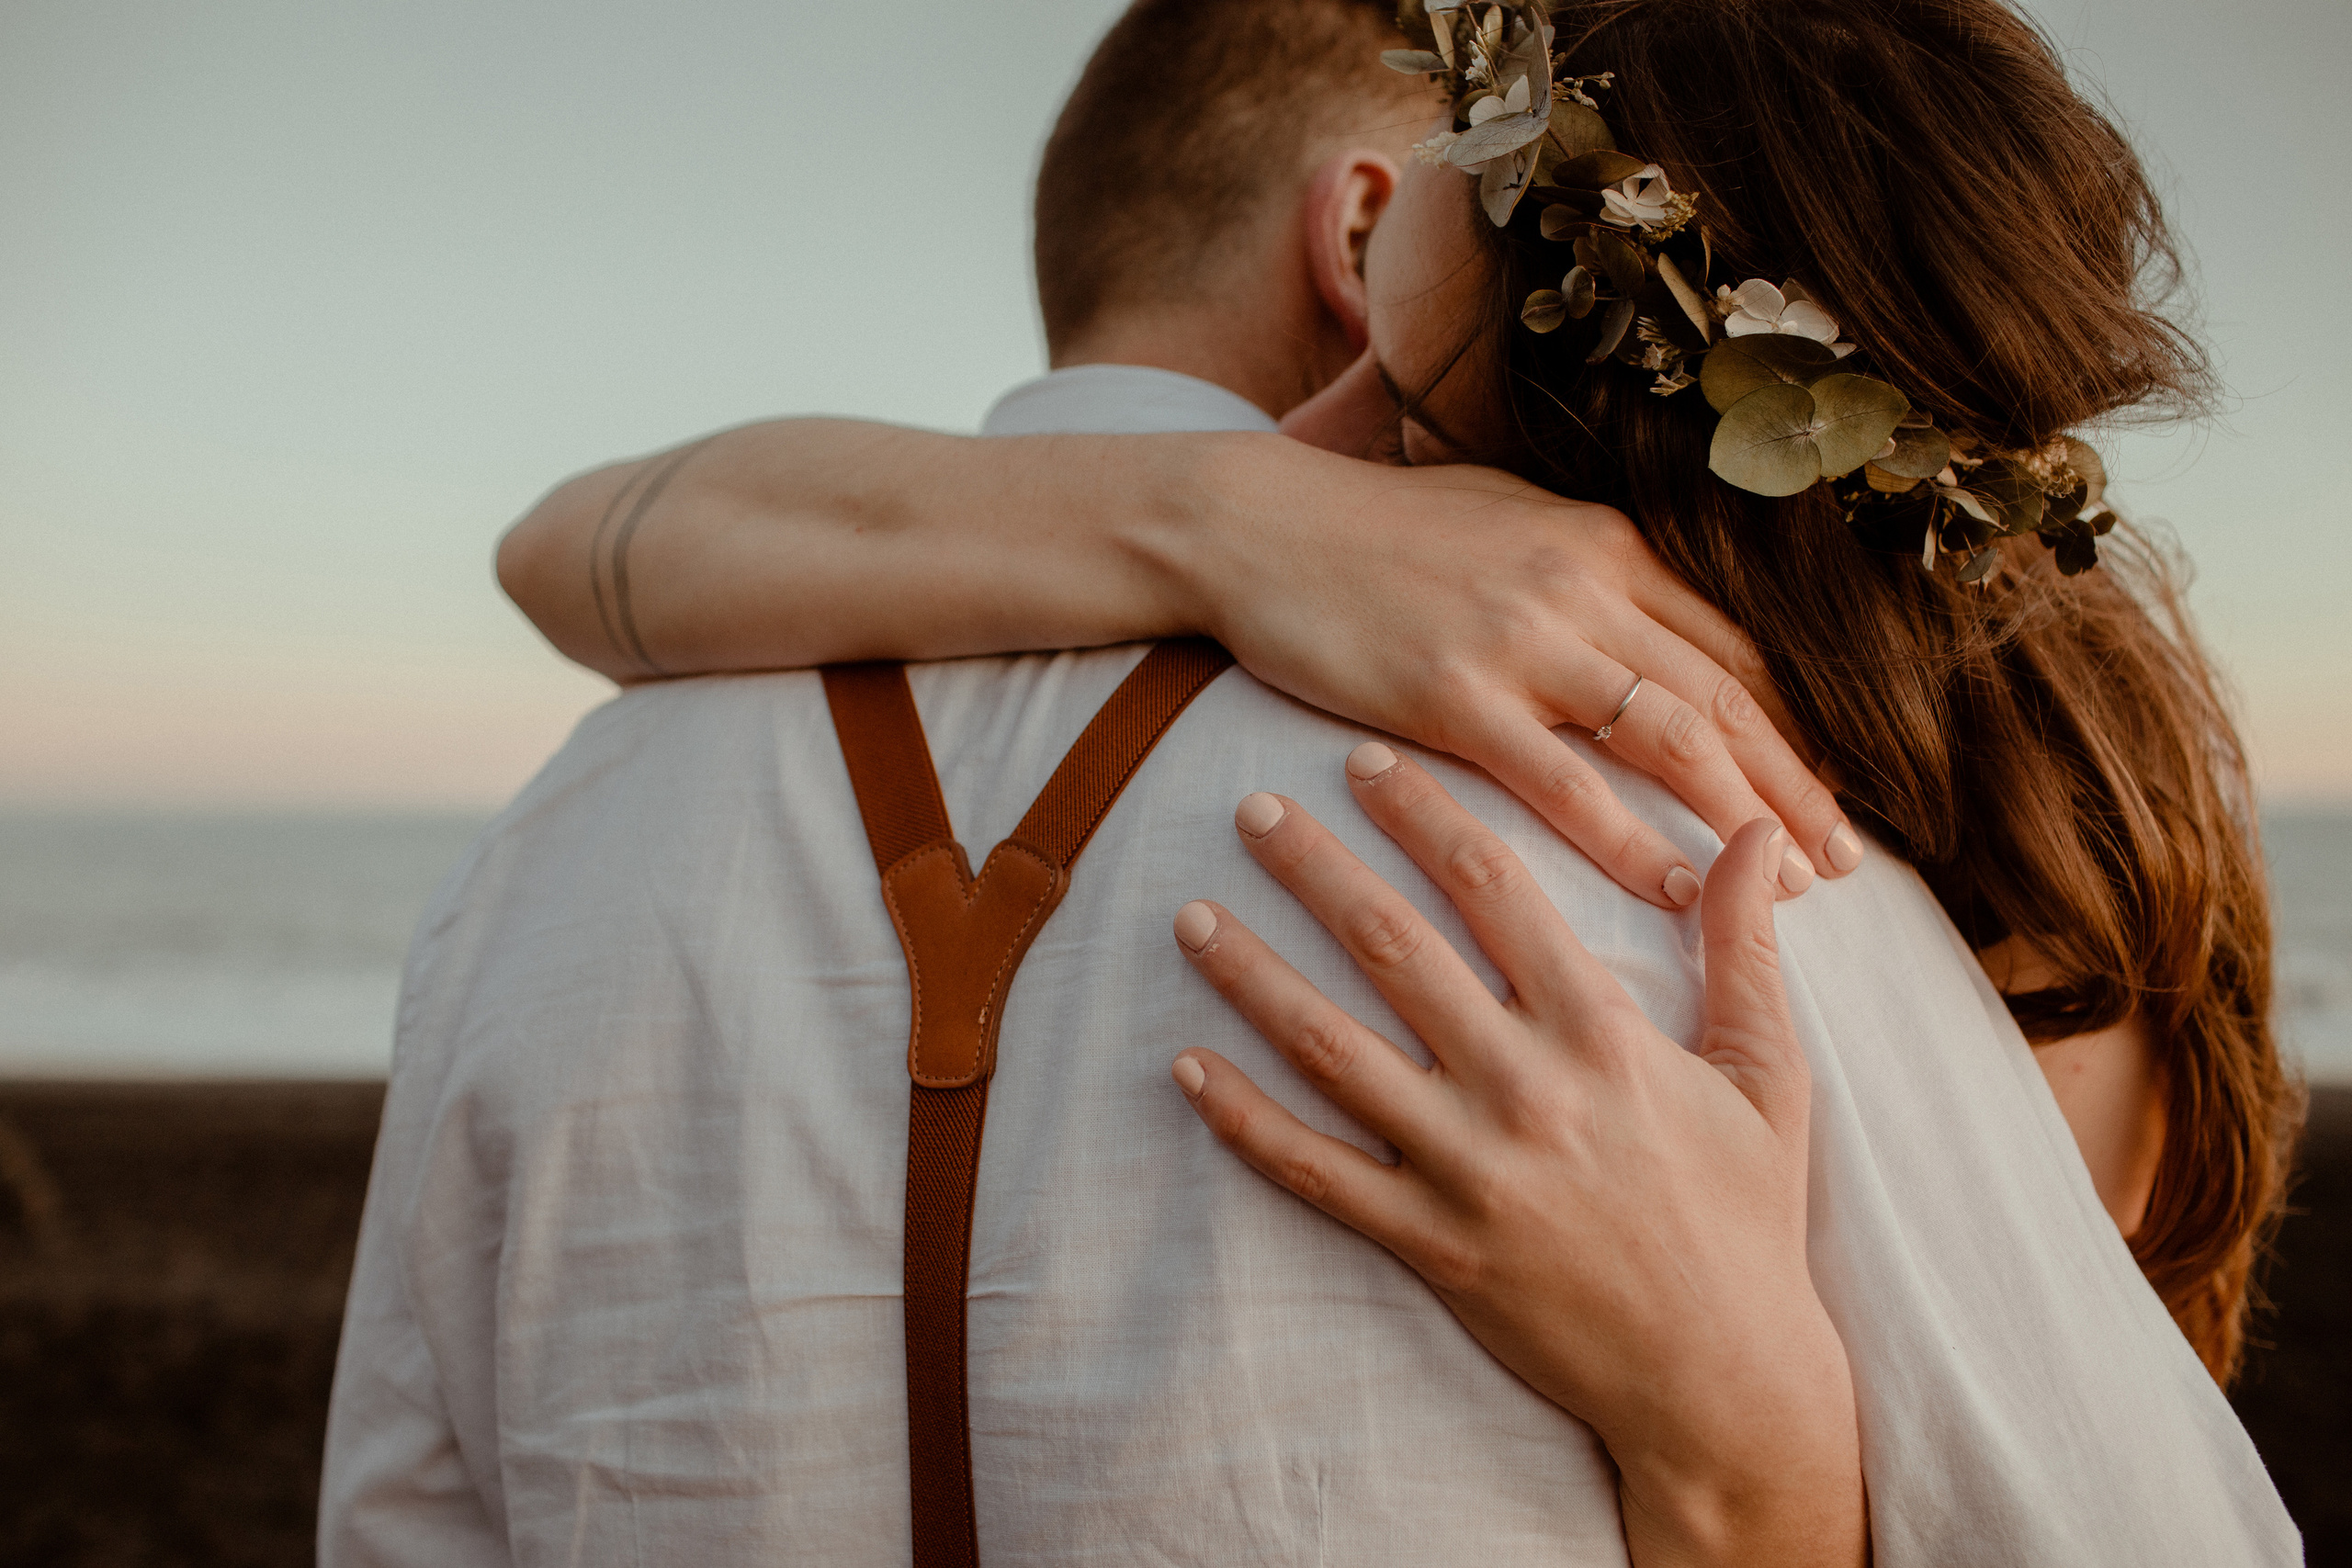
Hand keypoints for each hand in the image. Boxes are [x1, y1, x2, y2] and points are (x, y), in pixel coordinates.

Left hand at [1166, 746, 1864, 1566]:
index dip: (1423, 814)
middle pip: (1393, 948)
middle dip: (1314, 869)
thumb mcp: (1766, 1077)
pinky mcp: (1428, 1245)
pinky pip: (1315, 1174)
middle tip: (1251, 807)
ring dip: (1251, 978)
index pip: (1494, 889)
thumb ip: (1742, 950)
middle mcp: (1524, 1090)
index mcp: (1602, 1035)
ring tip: (1189, 916)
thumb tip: (1743, 834)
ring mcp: (1467, 1171)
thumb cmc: (1748, 1218)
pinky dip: (1245, 1121)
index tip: (1364, 763)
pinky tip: (1186, 1069)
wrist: (1721, 1383)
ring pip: (1332, 1051)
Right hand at [1173, 423, 1862, 908]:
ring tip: (1795, 890)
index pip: (1736, 648)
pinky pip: (1566, 783)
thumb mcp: (1505, 522)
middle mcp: (1584, 582)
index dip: (1798, 729)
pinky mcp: (1453, 694)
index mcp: (1606, 543)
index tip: (1836, 795)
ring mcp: (1522, 637)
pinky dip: (1633, 843)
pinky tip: (1678, 894)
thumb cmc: (1373, 532)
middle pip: (1729, 696)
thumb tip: (1646, 628)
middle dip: (1799, 788)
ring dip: (1744, 819)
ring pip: (1674, 735)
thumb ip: (1584, 571)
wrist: (1255, 523)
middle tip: (1850, 864)